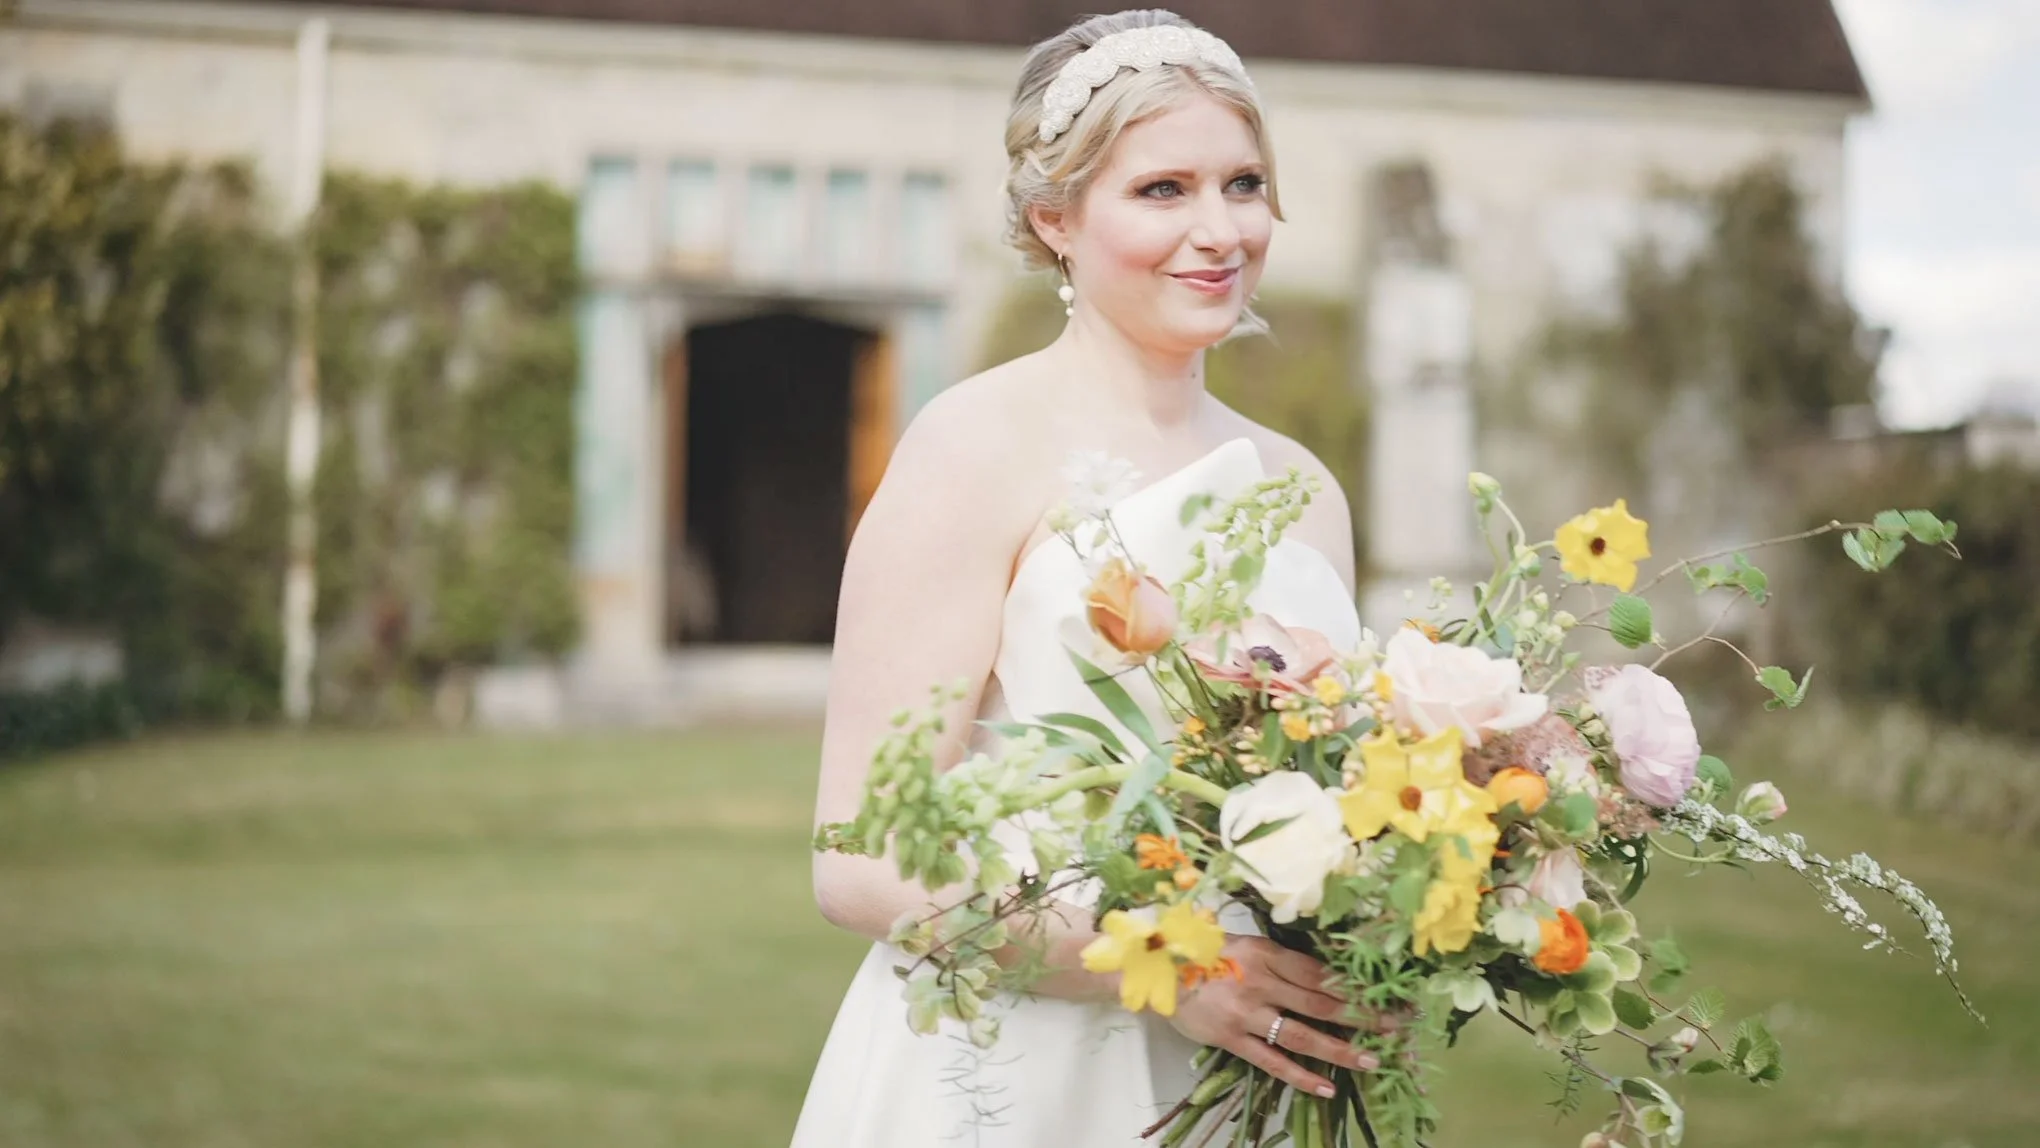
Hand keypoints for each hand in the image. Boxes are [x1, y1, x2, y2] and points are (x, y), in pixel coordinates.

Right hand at [1166, 935, 1380, 1097]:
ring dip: (1341, 1049)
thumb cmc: (1205, 952)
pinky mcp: (1231, 1039)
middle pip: (1322, 1002)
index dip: (1356, 986)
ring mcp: (1247, 1013)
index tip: (1386, 995)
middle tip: (1396, 1028)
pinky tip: (1326, 1088)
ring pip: (1303, 1035)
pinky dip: (1300, 1076)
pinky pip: (1272, 1061)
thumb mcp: (1247, 943)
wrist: (1158, 970)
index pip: (1321, 972)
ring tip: (1372, 1061)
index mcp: (1268, 952)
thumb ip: (1282, 959)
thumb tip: (1327, 975)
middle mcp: (1262, 981)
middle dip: (1364, 1016)